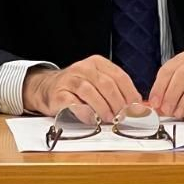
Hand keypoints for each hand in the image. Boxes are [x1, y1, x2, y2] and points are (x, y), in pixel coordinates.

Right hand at [23, 56, 140, 118]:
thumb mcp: (98, 82)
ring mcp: (70, 80)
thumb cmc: (77, 88)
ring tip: (109, 119)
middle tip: (123, 116)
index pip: (120, 77)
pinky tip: (93, 120)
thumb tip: (136, 106)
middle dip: (118, 103)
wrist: (47, 88)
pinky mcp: (59, 94)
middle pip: (107, 85)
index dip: (130, 94)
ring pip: (91, 93)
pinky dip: (86, 113)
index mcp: (97, 63)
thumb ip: (115, 90)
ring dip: (103, 108)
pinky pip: (74, 104)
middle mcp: (84, 68)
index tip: (136, 108)